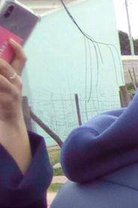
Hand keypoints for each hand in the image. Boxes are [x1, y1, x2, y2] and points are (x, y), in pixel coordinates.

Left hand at [0, 40, 30, 173]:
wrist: (9, 124)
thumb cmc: (5, 103)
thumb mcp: (6, 87)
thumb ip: (4, 74)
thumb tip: (2, 60)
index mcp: (17, 78)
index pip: (22, 60)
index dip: (18, 49)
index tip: (10, 40)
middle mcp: (16, 83)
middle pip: (4, 65)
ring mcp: (11, 92)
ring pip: (1, 77)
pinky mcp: (5, 100)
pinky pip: (0, 90)